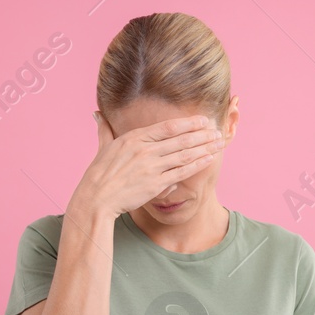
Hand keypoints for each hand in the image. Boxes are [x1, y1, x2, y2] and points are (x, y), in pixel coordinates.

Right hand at [74, 113, 225, 217]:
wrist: (95, 200)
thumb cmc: (98, 175)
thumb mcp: (102, 148)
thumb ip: (104, 129)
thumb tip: (96, 113)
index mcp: (133, 138)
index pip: (168, 127)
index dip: (189, 123)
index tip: (203, 121)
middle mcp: (145, 150)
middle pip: (181, 139)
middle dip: (203, 135)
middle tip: (217, 131)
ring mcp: (151, 167)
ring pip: (185, 154)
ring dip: (205, 148)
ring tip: (219, 143)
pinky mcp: (155, 184)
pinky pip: (182, 172)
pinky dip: (197, 164)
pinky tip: (209, 159)